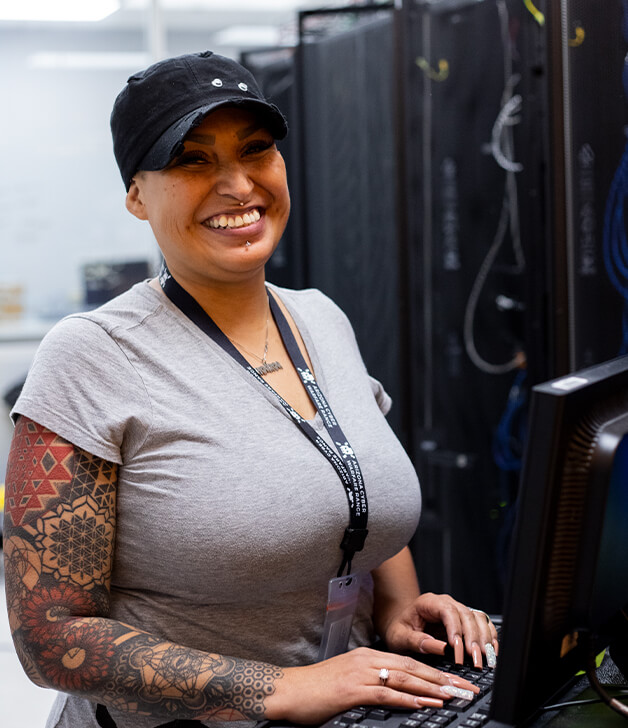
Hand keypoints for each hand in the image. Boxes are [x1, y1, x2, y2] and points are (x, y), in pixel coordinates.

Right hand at [264, 646, 479, 723]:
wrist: (290, 690)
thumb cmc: (317, 688)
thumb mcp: (349, 679)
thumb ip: (373, 682)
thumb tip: (400, 694)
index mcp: (369, 656)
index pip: (409, 662)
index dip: (435, 671)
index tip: (456, 681)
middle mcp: (368, 660)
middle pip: (412, 668)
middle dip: (442, 678)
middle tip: (465, 688)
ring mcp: (360, 674)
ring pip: (403, 678)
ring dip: (431, 688)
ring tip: (452, 696)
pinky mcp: (352, 690)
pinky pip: (384, 693)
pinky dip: (405, 699)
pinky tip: (421, 704)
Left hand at [381, 593, 498, 668]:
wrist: (401, 624)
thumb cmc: (399, 629)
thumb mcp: (400, 636)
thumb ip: (417, 641)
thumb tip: (440, 648)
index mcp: (428, 602)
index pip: (447, 611)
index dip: (456, 630)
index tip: (458, 651)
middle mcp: (446, 603)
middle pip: (466, 615)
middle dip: (473, 639)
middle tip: (475, 660)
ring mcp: (457, 610)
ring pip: (477, 617)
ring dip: (484, 638)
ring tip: (485, 658)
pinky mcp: (464, 620)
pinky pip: (482, 623)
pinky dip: (489, 636)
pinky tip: (492, 651)